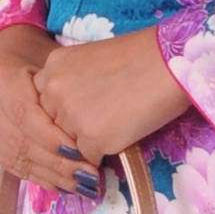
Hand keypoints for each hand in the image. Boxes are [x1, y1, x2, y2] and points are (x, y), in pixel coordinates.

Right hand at [0, 28, 100, 198]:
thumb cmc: (45, 67)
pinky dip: (40, 177)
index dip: (52, 138)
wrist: (14, 63)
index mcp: (1, 75)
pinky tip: (62, 185)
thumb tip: (94, 136)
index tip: (81, 153)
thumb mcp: (57, 72)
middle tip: (86, 177)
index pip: (25, 114)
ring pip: (17, 157)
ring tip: (80, 186)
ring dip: (51, 176)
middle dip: (56, 163)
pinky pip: (13, 165)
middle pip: (21, 139)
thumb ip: (65, 99)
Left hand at [35, 27, 194, 165]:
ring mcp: (71, 117)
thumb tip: (72, 111)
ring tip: (117, 122)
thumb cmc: (141, 56)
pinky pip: (90, 157)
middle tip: (105, 116)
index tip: (86, 106)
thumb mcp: (91, 59)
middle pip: (54, 124)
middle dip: (74, 127)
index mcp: (53, 66)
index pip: (44, 100)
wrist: (169, 64)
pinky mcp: (92, 139)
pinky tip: (124, 133)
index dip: (64, 108)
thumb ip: (73, 82)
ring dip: (89, 140)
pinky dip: (105, 152)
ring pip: (70, 143)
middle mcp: (54, 91)